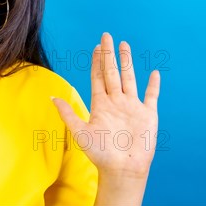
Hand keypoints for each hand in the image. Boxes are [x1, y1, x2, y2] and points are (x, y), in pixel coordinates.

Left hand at [52, 32, 160, 177]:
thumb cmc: (99, 153)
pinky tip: (154, 73)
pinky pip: (151, 96)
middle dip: (109, 54)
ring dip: (128, 62)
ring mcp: (132, 107)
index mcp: (100, 103)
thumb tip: (51, 97)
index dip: (97, 61)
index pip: (98, 77)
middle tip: (107, 36)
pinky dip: (153, 85)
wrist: (121, 169)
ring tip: (125, 45)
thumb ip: (67, 113)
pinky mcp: (148, 115)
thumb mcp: (79, 132)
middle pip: (112, 72)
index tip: (96, 46)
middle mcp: (116, 101)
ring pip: (129, 78)